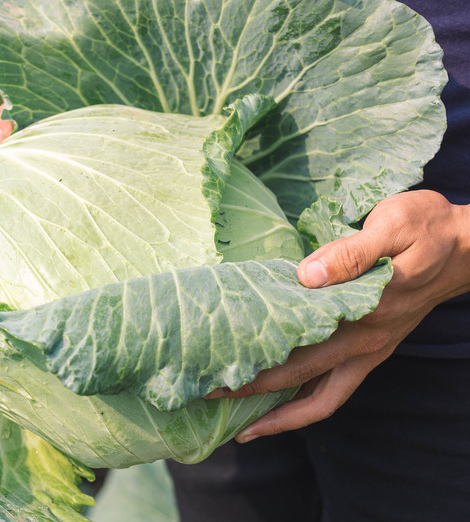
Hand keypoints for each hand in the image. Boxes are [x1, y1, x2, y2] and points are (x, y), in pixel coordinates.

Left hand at [207, 190, 469, 441]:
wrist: (469, 245)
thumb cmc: (427, 228)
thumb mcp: (392, 224)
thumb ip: (350, 253)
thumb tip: (306, 276)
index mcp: (362, 317)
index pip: (299, 358)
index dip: (258, 374)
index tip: (216, 378)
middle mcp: (364, 344)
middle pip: (301, 386)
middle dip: (253, 397)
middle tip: (207, 396)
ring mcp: (370, 350)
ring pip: (322, 399)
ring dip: (282, 415)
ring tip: (243, 425)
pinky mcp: (372, 346)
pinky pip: (335, 386)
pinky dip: (305, 399)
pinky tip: (280, 398)